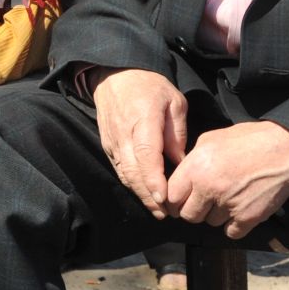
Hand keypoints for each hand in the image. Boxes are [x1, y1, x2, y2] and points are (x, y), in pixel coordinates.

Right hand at [92, 68, 187, 218]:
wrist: (115, 76)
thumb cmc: (149, 86)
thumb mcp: (174, 102)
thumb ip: (176, 133)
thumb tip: (180, 162)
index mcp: (143, 120)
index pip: (146, 154)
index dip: (154, 178)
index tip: (164, 197)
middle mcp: (124, 134)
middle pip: (133, 171)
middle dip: (149, 195)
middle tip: (167, 213)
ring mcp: (113, 142)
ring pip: (125, 174)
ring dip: (140, 194)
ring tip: (158, 210)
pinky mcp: (108, 146)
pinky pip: (120, 170)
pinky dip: (132, 184)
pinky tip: (145, 194)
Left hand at [164, 121, 288, 239]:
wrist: (287, 149)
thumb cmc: (250, 140)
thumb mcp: (211, 139)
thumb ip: (192, 160)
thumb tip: (181, 176)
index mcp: (196, 168)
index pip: (171, 197)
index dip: (174, 200)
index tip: (180, 200)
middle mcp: (209, 188)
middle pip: (188, 215)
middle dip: (194, 209)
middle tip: (205, 200)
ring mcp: (229, 205)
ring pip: (210, 223)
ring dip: (216, 215)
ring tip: (229, 197)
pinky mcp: (248, 217)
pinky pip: (231, 232)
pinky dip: (234, 225)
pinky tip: (240, 209)